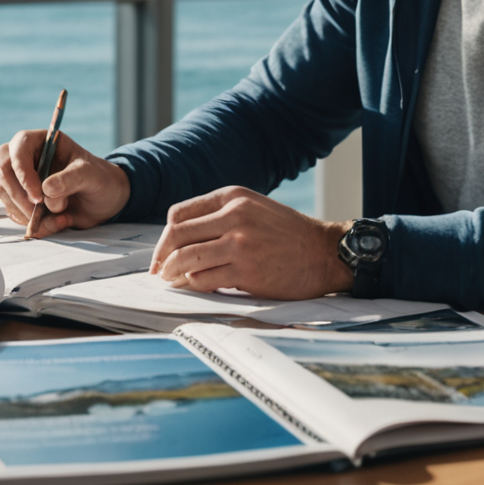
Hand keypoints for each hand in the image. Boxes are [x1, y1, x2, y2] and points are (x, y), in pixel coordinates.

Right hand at [0, 130, 129, 237]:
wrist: (104, 200)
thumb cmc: (99, 179)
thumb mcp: (91, 176)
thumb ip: (70, 180)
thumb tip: (46, 189)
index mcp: (42, 142)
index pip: (19, 147)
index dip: (22, 171)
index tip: (37, 196)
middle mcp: (28, 158)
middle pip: (4, 168)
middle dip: (18, 194)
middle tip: (37, 211)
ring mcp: (22, 180)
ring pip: (5, 193)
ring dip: (25, 211)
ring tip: (58, 218)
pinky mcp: (23, 200)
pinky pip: (15, 212)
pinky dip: (33, 223)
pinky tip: (57, 223)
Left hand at [149, 186, 353, 298]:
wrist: (325, 253)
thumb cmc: (288, 234)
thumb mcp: (254, 208)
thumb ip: (220, 215)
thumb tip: (181, 238)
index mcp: (232, 197)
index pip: (180, 214)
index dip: (165, 236)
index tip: (162, 251)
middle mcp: (234, 216)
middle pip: (177, 235)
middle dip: (161, 256)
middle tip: (158, 270)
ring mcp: (240, 244)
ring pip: (186, 258)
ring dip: (172, 273)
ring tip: (170, 280)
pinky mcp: (246, 271)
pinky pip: (203, 279)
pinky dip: (192, 284)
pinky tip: (193, 286)